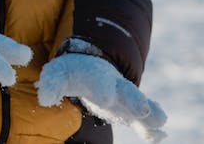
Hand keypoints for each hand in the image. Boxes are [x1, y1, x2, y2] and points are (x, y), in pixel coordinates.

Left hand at [37, 48, 166, 141]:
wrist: (92, 69)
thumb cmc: (72, 73)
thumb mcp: (57, 74)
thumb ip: (51, 85)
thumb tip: (44, 99)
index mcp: (96, 76)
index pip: (100, 83)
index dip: (103, 90)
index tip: (106, 99)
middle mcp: (115, 86)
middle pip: (128, 92)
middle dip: (135, 101)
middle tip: (142, 110)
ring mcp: (126, 99)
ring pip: (142, 105)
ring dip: (151, 114)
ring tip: (159, 122)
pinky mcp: (130, 112)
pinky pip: (144, 120)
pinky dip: (151, 127)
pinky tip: (158, 135)